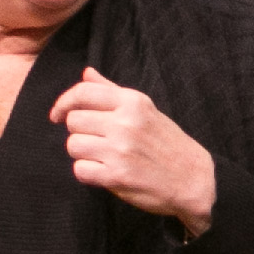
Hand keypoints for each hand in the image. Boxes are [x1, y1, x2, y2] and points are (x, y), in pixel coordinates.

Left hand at [56, 67, 218, 231]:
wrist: (196, 180)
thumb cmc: (168, 144)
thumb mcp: (146, 110)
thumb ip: (113, 91)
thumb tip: (86, 73)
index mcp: (133, 102)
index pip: (83, 92)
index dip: (63, 102)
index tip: (58, 114)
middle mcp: (125, 123)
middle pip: (73, 120)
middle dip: (79, 132)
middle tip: (96, 140)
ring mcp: (121, 150)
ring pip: (73, 145)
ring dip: (82, 153)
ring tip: (101, 157)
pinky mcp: (117, 176)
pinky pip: (80, 170)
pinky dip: (88, 173)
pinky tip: (103, 172)